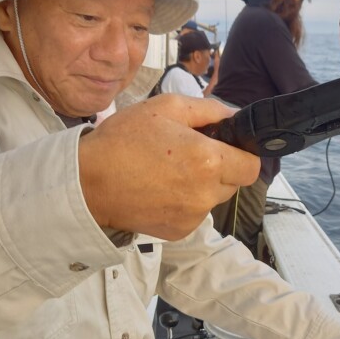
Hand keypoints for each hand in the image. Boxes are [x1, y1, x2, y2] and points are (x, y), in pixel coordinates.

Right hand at [78, 94, 259, 239]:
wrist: (87, 183)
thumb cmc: (123, 140)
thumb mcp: (166, 107)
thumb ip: (209, 109)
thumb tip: (234, 116)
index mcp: (208, 160)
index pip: (252, 166)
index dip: (244, 154)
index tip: (228, 147)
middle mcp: (205, 193)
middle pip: (234, 182)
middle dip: (221, 167)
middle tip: (189, 154)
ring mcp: (192, 216)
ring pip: (214, 198)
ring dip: (202, 185)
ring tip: (170, 171)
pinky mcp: (179, 231)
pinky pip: (195, 214)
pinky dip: (185, 203)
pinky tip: (160, 189)